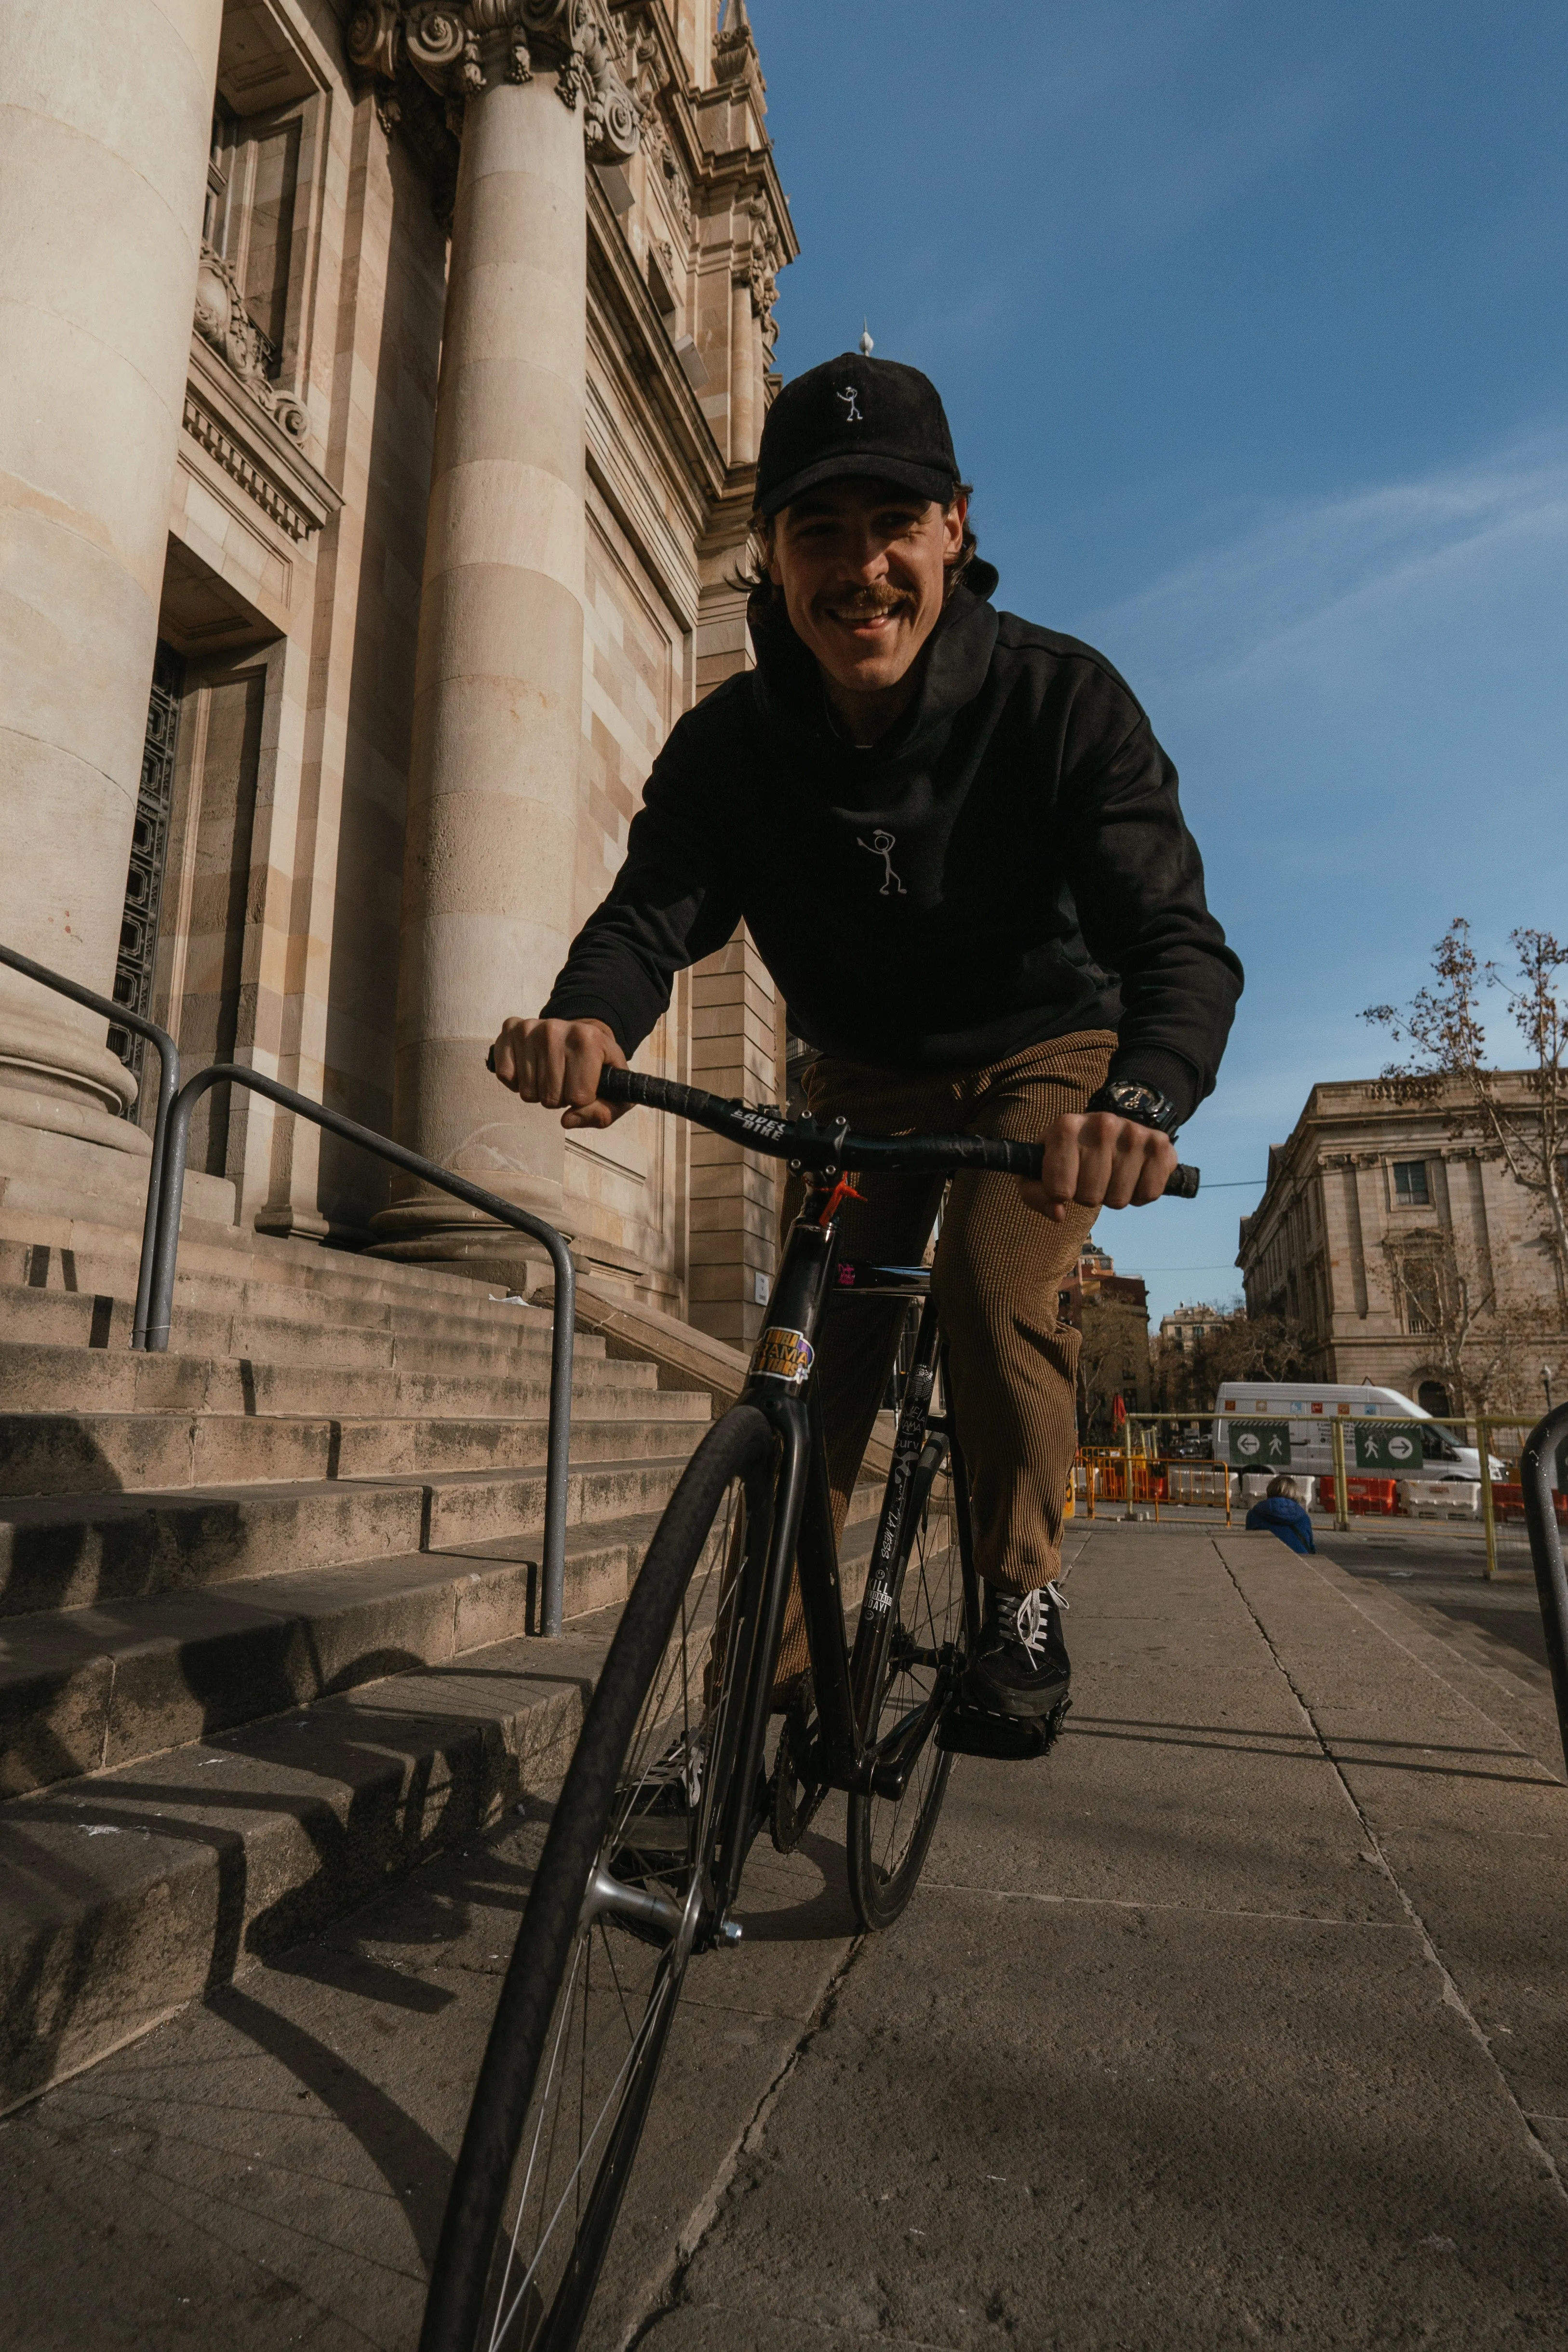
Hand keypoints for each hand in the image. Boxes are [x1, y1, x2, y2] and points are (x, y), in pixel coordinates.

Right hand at [489, 1017, 627, 1129]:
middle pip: (550, 1097)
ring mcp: (530, 1028)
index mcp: (589, 1039)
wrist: (581, 1036)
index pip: (578, 1097)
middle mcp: (556, 1029)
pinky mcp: (510, 1030)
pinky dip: (517, 1081)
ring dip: (539, 1091)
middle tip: (566, 1080)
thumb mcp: (615, 1091)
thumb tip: (567, 1120)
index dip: (582, 1100)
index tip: (585, 1085)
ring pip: (528, 1092)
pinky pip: (506, 1076)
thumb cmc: (598, 1066)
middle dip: (559, 1098)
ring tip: (550, 1073)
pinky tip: (531, 1068)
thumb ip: (603, 1113)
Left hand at [1020, 1111, 1178, 1222]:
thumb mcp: (1039, 1169)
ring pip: (1119, 1199)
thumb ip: (1035, 1194)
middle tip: (1090, 1178)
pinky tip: (1133, 1176)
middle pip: (1090, 1197)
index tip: (1063, 1182)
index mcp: (1066, 1126)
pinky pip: (1149, 1194)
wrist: (1108, 1126)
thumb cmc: (1069, 1154)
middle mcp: (1102, 1123)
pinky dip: (1139, 1194)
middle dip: (1088, 1196)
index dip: (1059, 1195)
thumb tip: (1058, 1212)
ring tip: (1111, 1175)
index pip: (1058, 1190)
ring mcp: (1134, 1132)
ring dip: (1113, 1195)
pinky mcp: (1161, 1145)